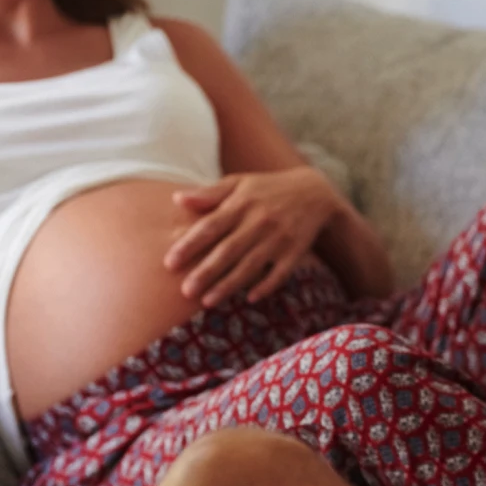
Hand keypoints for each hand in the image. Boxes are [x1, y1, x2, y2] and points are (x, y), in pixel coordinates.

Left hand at [164, 167, 342, 306]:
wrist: (315, 193)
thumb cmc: (268, 189)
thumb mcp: (239, 183)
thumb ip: (209, 194)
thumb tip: (177, 199)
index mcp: (240, 204)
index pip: (210, 227)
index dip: (189, 245)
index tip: (170, 263)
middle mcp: (259, 222)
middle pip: (228, 250)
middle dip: (206, 272)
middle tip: (185, 291)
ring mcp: (278, 238)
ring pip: (250, 265)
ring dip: (229, 285)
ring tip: (207, 302)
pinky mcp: (295, 252)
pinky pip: (280, 273)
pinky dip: (267, 285)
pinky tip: (251, 298)